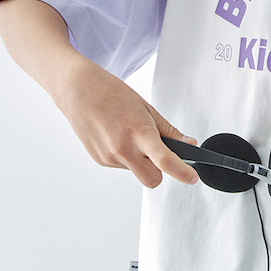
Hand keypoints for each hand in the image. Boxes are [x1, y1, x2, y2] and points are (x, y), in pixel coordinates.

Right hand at [52, 56, 200, 189]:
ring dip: (140, 161)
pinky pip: (122, 166)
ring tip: (130, 134)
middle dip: (160, 172)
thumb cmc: (112, 94)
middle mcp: (121, 149)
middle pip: (152, 180)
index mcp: (138, 133)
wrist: (78, 90)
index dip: (182, 173)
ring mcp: (108, 157)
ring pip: (136, 172)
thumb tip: (188, 144)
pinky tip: (118, 137)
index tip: (192, 177)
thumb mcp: (147, 108)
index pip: (164, 161)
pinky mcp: (100, 160)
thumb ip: (169, 131)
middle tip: (159, 154)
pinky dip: (126, 156)